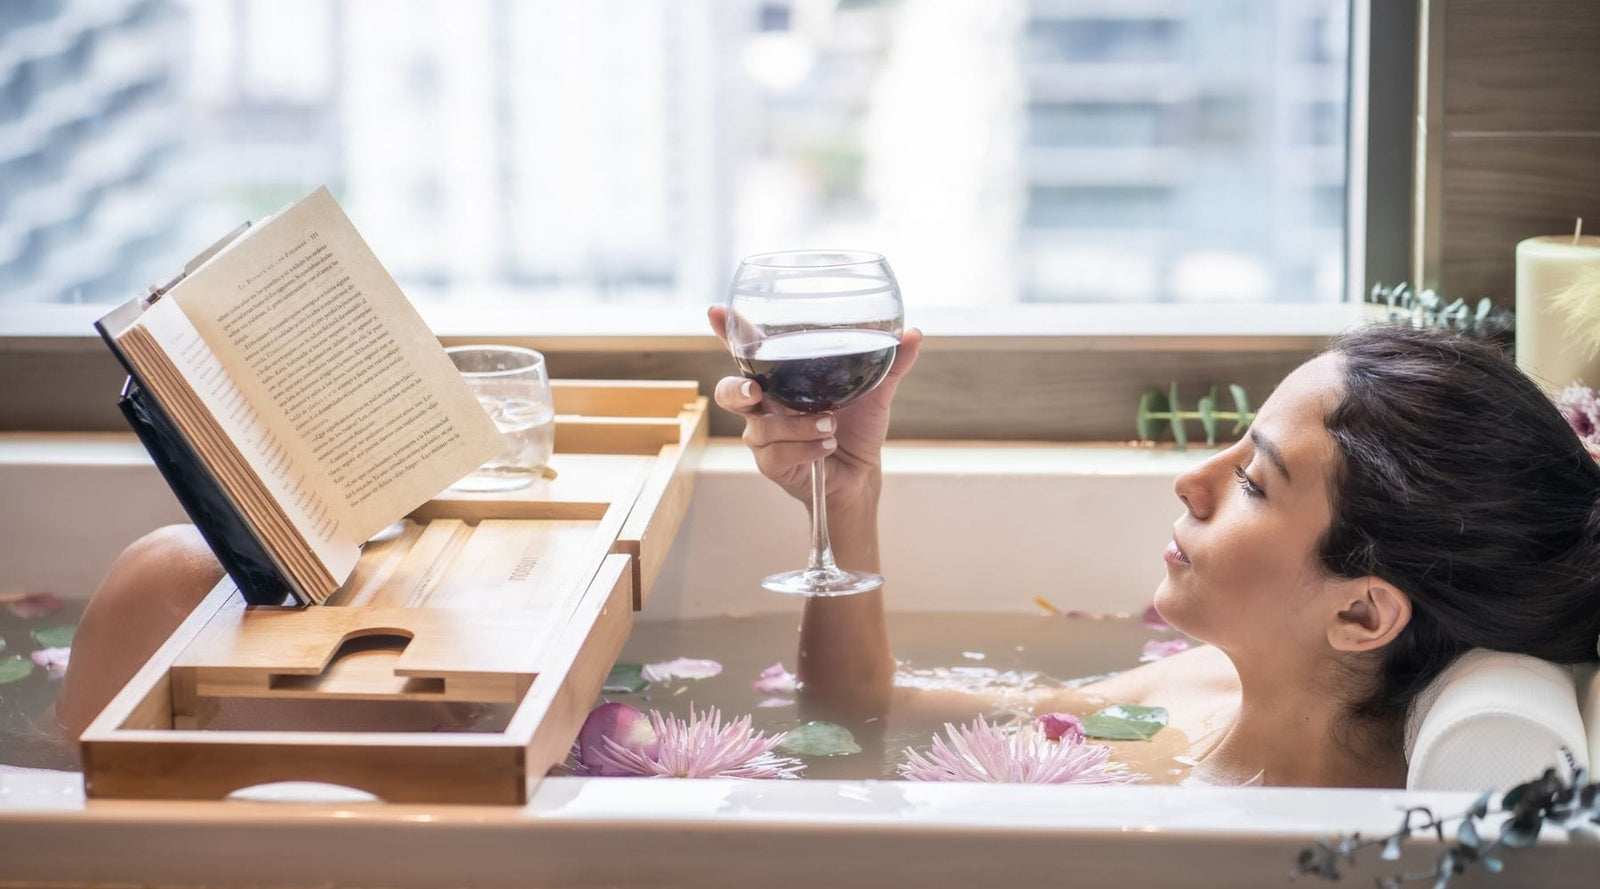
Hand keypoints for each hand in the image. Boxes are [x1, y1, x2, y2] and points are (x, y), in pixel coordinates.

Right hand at [708, 305, 921, 517]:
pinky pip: (776, 453)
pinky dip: (805, 448)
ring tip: (831, 424)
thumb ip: (890, 364)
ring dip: (797, 426)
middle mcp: (765, 406)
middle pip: (729, 392)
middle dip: (737, 388)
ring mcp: (764, 436)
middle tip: (756, 389)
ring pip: (760, 427)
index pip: (747, 351)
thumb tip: (913, 333)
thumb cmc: (858, 429)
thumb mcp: (876, 393)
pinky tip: (826, 447)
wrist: (861, 477)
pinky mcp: (771, 464)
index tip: (717, 311)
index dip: (727, 331)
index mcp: (782, 379)